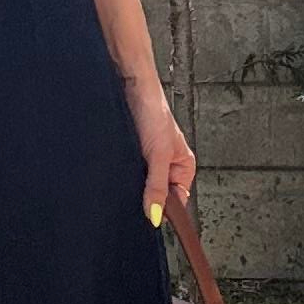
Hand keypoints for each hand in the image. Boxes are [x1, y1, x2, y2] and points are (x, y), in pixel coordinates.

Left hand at [123, 76, 194, 235]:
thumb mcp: (159, 155)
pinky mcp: (132, 154)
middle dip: (146, 196)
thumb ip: (158, 186)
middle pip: (158, 194)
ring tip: (128, 173)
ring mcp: (149, 160)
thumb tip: (156, 215)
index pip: (178, 200)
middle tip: (135, 192)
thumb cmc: (154, 111)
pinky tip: (119, 169)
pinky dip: (124, 174)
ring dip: (133, 183)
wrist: (132, 86)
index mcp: (184, 166)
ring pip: (141, 184)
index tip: (151, 217)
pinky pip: (128, 172)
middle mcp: (167, 165)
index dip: (165, 210)